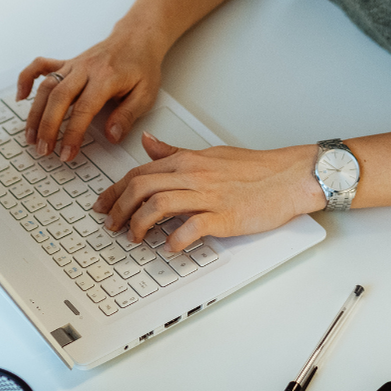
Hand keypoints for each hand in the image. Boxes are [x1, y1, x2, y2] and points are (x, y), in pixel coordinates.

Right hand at [15, 28, 165, 162]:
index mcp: (106, 77)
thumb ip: (128, 115)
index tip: (67, 153)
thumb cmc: (142, 65)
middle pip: (59, 98)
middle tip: (44, 149)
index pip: (83, 109)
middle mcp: (85, 69)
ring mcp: (74, 64)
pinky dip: (27, 79)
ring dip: (35, 112)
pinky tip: (21, 96)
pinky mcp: (67, 62)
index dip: (72, 134)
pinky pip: (40, 66)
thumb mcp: (146, 93)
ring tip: (31, 136)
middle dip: (47, 127)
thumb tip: (111, 136)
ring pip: (46, 86)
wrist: (137, 37)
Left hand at [93, 133, 324, 251]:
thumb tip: (148, 142)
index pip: (139, 172)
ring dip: (138, 225)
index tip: (102, 204)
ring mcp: (208, 196)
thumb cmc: (253, 168)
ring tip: (134, 238)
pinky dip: (175, 240)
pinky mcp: (223, 217)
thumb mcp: (209, 153)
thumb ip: (175, 152)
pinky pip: (191, 228)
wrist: (288, 176)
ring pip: (158, 206)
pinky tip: (169, 248)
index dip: (114, 190)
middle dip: (118, 209)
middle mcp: (193, 176)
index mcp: (188, 161)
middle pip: (141, 188)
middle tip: (110, 225)